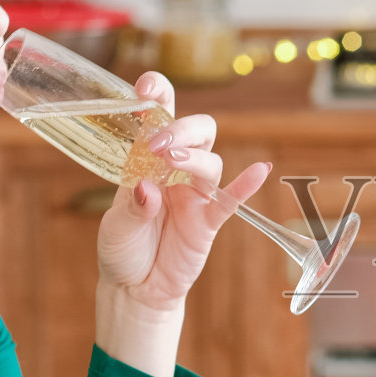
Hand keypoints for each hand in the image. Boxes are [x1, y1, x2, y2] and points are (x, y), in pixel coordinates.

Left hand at [96, 71, 271, 313]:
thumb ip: (132, 206)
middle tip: (158, 144)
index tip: (147, 87)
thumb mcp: (116, 227)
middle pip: (196, 131)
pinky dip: (246, 185)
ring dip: (194, 158)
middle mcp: (175, 171)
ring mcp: (194, 194)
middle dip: (181, 129)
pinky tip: (259, 171)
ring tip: (170, 164)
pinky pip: (231, 199)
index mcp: (146, 161)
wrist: (135, 289)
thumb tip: (147, 188)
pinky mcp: (209, 221)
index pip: (157, 117)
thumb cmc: (122, 250)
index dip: (157, 97)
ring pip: (210, 161)